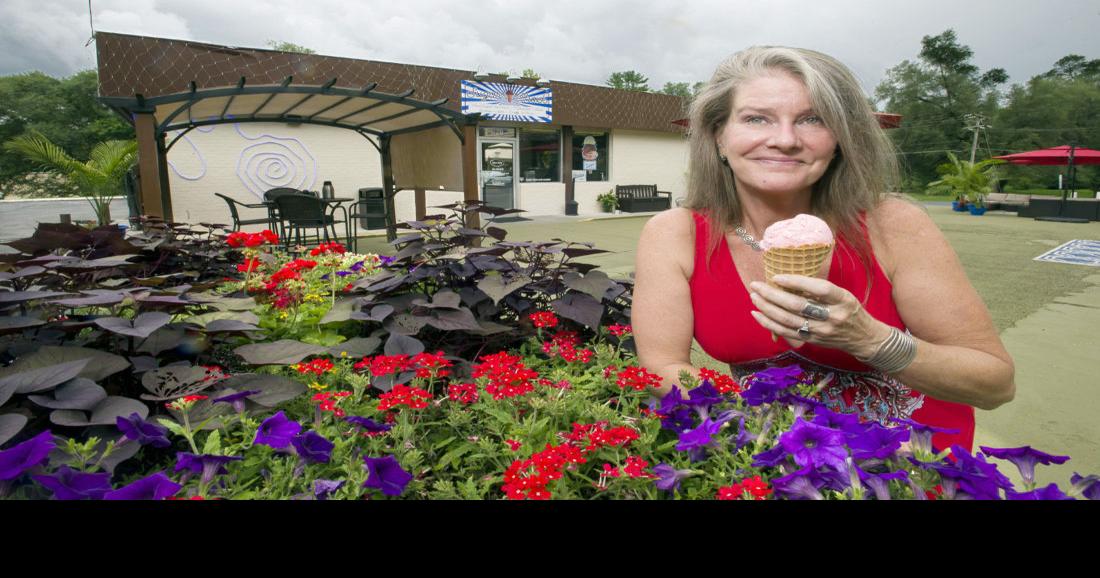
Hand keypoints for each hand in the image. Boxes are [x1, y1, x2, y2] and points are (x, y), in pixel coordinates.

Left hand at [746, 274, 889, 356]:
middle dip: (773, 295)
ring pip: (788, 320)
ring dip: (767, 309)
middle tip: (756, 285)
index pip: (819, 289)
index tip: (777, 276)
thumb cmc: (850, 310)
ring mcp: (820, 332)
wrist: (863, 338)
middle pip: (798, 306)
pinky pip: (786, 332)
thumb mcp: (842, 295)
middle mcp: (832, 317)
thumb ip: (819, 290)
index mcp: (842, 300)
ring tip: (754, 297)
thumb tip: (789, 280)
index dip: (797, 282)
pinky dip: (769, 324)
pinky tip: (758, 315)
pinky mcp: (812, 341)